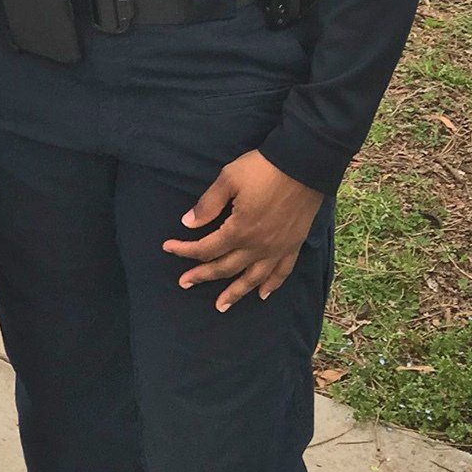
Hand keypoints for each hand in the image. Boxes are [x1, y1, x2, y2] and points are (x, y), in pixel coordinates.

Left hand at [162, 149, 323, 311]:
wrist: (303, 165)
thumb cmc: (262, 169)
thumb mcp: (229, 178)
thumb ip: (208, 204)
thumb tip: (188, 223)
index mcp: (239, 230)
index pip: (206, 248)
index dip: (185, 250)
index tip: (168, 248)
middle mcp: (257, 246)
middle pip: (225, 267)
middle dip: (202, 276)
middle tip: (184, 283)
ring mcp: (277, 249)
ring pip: (253, 278)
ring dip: (235, 293)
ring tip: (221, 306)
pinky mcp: (293, 245)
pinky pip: (282, 272)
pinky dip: (272, 286)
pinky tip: (262, 294)